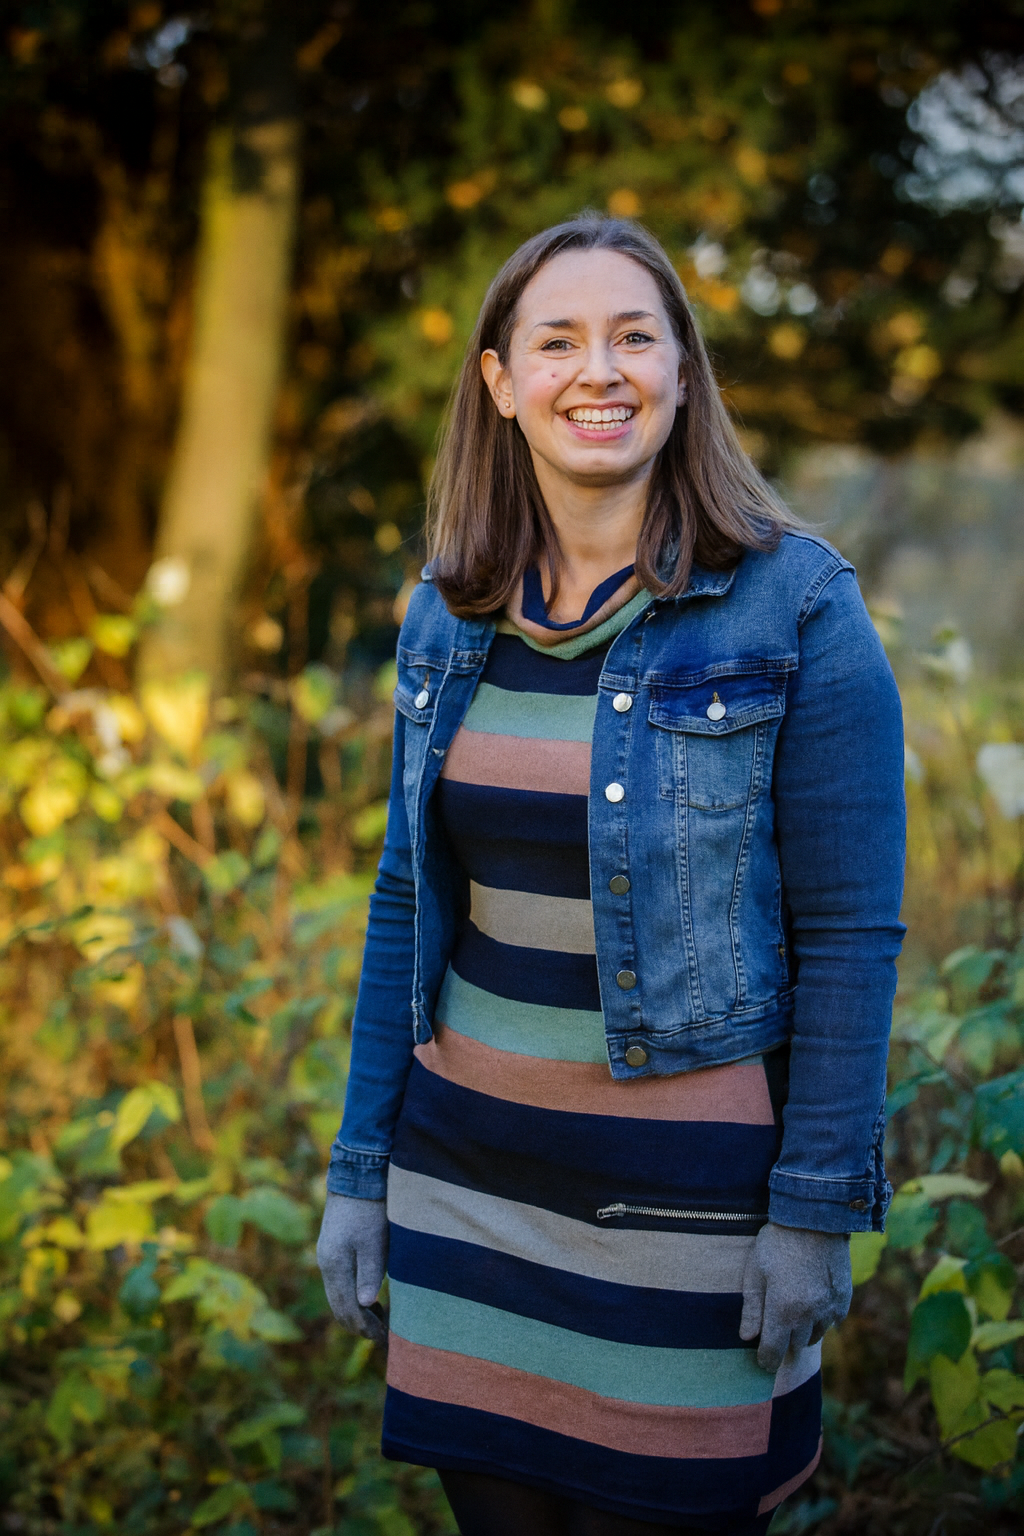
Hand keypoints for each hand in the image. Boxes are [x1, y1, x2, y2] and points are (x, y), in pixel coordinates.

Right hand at [316, 1193, 388, 1346]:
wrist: (356, 1176)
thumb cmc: (371, 1209)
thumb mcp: (375, 1242)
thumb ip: (370, 1273)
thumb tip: (366, 1305)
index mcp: (335, 1265)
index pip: (346, 1309)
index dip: (365, 1328)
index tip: (384, 1339)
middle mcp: (326, 1264)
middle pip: (338, 1307)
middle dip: (358, 1325)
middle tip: (382, 1337)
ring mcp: (327, 1256)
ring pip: (337, 1295)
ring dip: (355, 1311)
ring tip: (379, 1320)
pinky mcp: (332, 1248)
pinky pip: (339, 1282)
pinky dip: (352, 1296)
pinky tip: (369, 1297)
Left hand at [739, 1221, 851, 1372]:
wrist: (815, 1218)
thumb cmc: (777, 1241)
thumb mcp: (755, 1270)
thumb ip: (751, 1307)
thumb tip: (746, 1338)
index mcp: (782, 1310)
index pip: (773, 1351)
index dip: (765, 1360)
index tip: (762, 1360)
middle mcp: (807, 1315)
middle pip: (794, 1345)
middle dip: (783, 1340)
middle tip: (775, 1327)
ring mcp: (828, 1308)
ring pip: (814, 1336)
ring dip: (802, 1331)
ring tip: (793, 1312)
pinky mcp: (843, 1300)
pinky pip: (831, 1321)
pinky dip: (821, 1319)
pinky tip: (812, 1301)